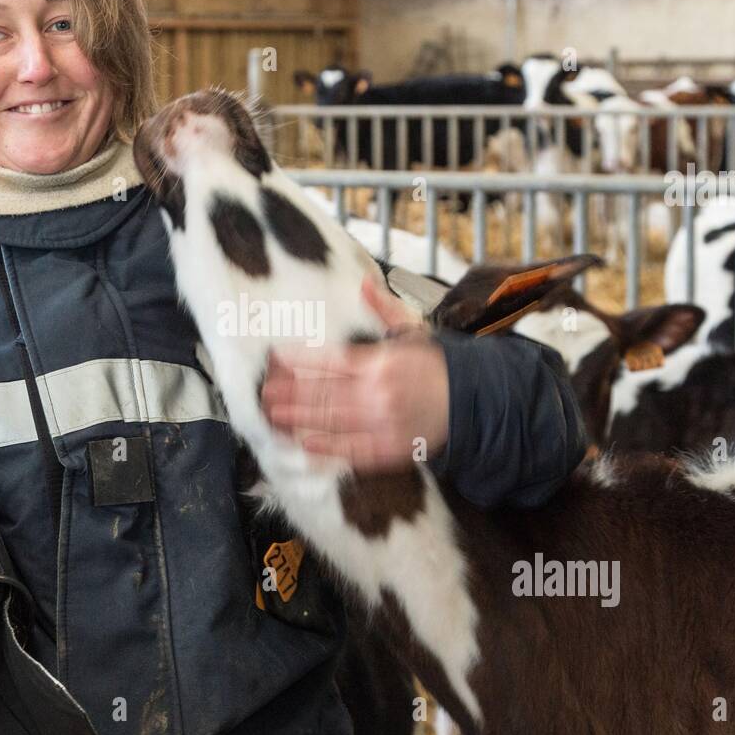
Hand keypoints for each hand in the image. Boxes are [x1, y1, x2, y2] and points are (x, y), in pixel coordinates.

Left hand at [260, 275, 448, 470]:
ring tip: (274, 418)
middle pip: (325, 394)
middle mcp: (378, 393)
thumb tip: (364, 282)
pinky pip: (354, 451)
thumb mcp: (414, 330)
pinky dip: (329, 449)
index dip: (301, 360)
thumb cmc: (436, 365)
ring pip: (333, 422)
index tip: (277, 358)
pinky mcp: (390, 449)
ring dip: (301, 420)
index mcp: (381, 362)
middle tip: (264, 395)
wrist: (471, 401)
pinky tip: (306, 446)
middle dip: (291, 394)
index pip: (332, 360)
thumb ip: (384, 309)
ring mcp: (382, 424)